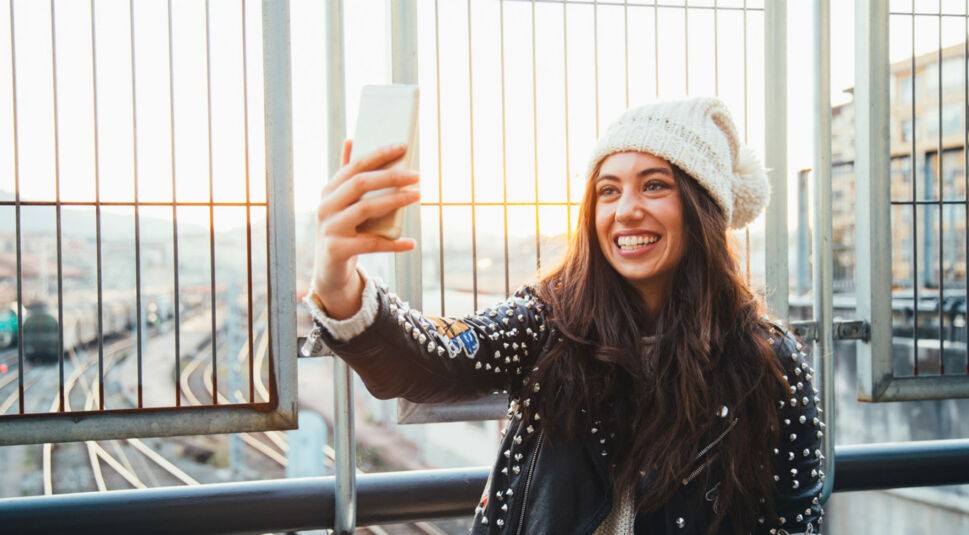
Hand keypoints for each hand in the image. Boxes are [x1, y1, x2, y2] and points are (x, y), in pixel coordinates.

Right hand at [311, 140, 419, 318]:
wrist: (328, 270)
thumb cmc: (343, 231)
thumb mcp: (343, 203)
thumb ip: (349, 176)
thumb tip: (350, 140)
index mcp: (328, 190)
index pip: (354, 165)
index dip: (379, 154)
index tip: (403, 146)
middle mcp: (325, 206)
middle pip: (360, 184)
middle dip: (390, 176)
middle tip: (417, 175)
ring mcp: (329, 228)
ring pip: (365, 209)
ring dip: (394, 201)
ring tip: (417, 196)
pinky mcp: (336, 250)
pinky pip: (370, 244)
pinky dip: (393, 244)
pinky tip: (411, 243)